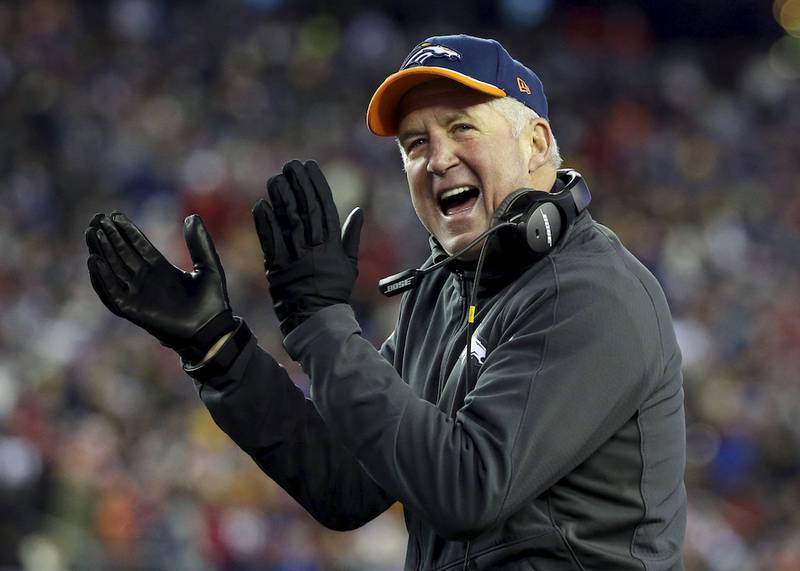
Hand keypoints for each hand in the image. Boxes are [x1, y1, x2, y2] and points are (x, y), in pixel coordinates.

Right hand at [85, 212, 236, 362]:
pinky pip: (112, 292)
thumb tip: (192, 216)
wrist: (211, 329)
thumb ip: (200, 242)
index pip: (138, 246)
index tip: (114, 214)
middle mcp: (146, 280)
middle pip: (121, 254)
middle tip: (96, 218)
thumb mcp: (208, 266)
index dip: (126, 231)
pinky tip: (94, 260)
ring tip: (92, 232)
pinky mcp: (133, 309)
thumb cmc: (212, 301)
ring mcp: (138, 294)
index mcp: (161, 269)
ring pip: (113, 268)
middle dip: (109, 236)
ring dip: (101, 251)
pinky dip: (102, 278)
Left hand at [252, 160, 362, 335]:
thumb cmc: (334, 290)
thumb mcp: (350, 264)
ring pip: (289, 222)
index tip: (310, 167)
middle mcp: (315, 249)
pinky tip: (261, 205)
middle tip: (291, 165)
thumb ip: (352, 236)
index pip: (325, 209)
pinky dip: (266, 223)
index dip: (317, 186)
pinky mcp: (278, 268)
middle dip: (299, 186)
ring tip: (275, 179)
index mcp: (333, 246)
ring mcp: (296, 258)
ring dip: (282, 199)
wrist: (316, 318)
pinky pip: (271, 242)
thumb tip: (359, 211)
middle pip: (307, 211)